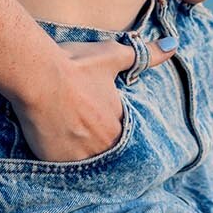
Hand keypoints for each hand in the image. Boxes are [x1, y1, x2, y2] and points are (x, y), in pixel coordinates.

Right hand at [9, 38, 175, 162]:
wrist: (39, 76)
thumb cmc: (76, 65)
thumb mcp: (113, 56)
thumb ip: (146, 54)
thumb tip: (173, 44)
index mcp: (118, 123)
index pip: (122, 133)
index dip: (111, 125)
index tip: (98, 118)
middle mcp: (103, 145)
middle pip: (104, 149)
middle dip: (97, 142)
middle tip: (82, 130)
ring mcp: (79, 156)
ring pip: (85, 161)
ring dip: (80, 153)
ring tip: (68, 141)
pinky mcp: (56, 162)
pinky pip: (62, 167)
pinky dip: (60, 159)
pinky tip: (54, 147)